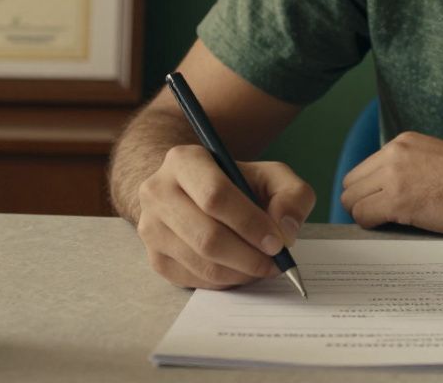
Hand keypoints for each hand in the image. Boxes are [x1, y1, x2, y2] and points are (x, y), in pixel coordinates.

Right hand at [136, 144, 314, 288]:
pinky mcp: (155, 258)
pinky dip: (224, 281)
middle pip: (206, 236)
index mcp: (184, 160)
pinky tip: (240, 269)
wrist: (193, 193)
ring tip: (262, 266)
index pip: (215, 196)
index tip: (277, 242)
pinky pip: (194, 280)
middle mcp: (157, 192)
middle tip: (274, 262)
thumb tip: (286, 229)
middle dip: (248, 256)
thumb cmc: (236, 184)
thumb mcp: (271, 176)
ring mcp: (150, 227)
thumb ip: (292, 195)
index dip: (250, 223)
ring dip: (239, 272)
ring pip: (201, 263)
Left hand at [339, 132, 442, 236]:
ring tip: (391, 227)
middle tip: (382, 222)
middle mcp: (395, 153)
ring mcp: (395, 176)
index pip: (364, 170)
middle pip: (351, 185)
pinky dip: (373, 228)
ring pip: (352, 202)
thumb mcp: (439, 162)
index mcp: (404, 143)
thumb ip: (412, 170)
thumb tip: (393, 194)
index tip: (381, 208)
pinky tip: (395, 230)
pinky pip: (364, 217)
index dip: (369, 193)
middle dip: (362, 205)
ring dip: (367, 218)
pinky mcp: (399, 199)